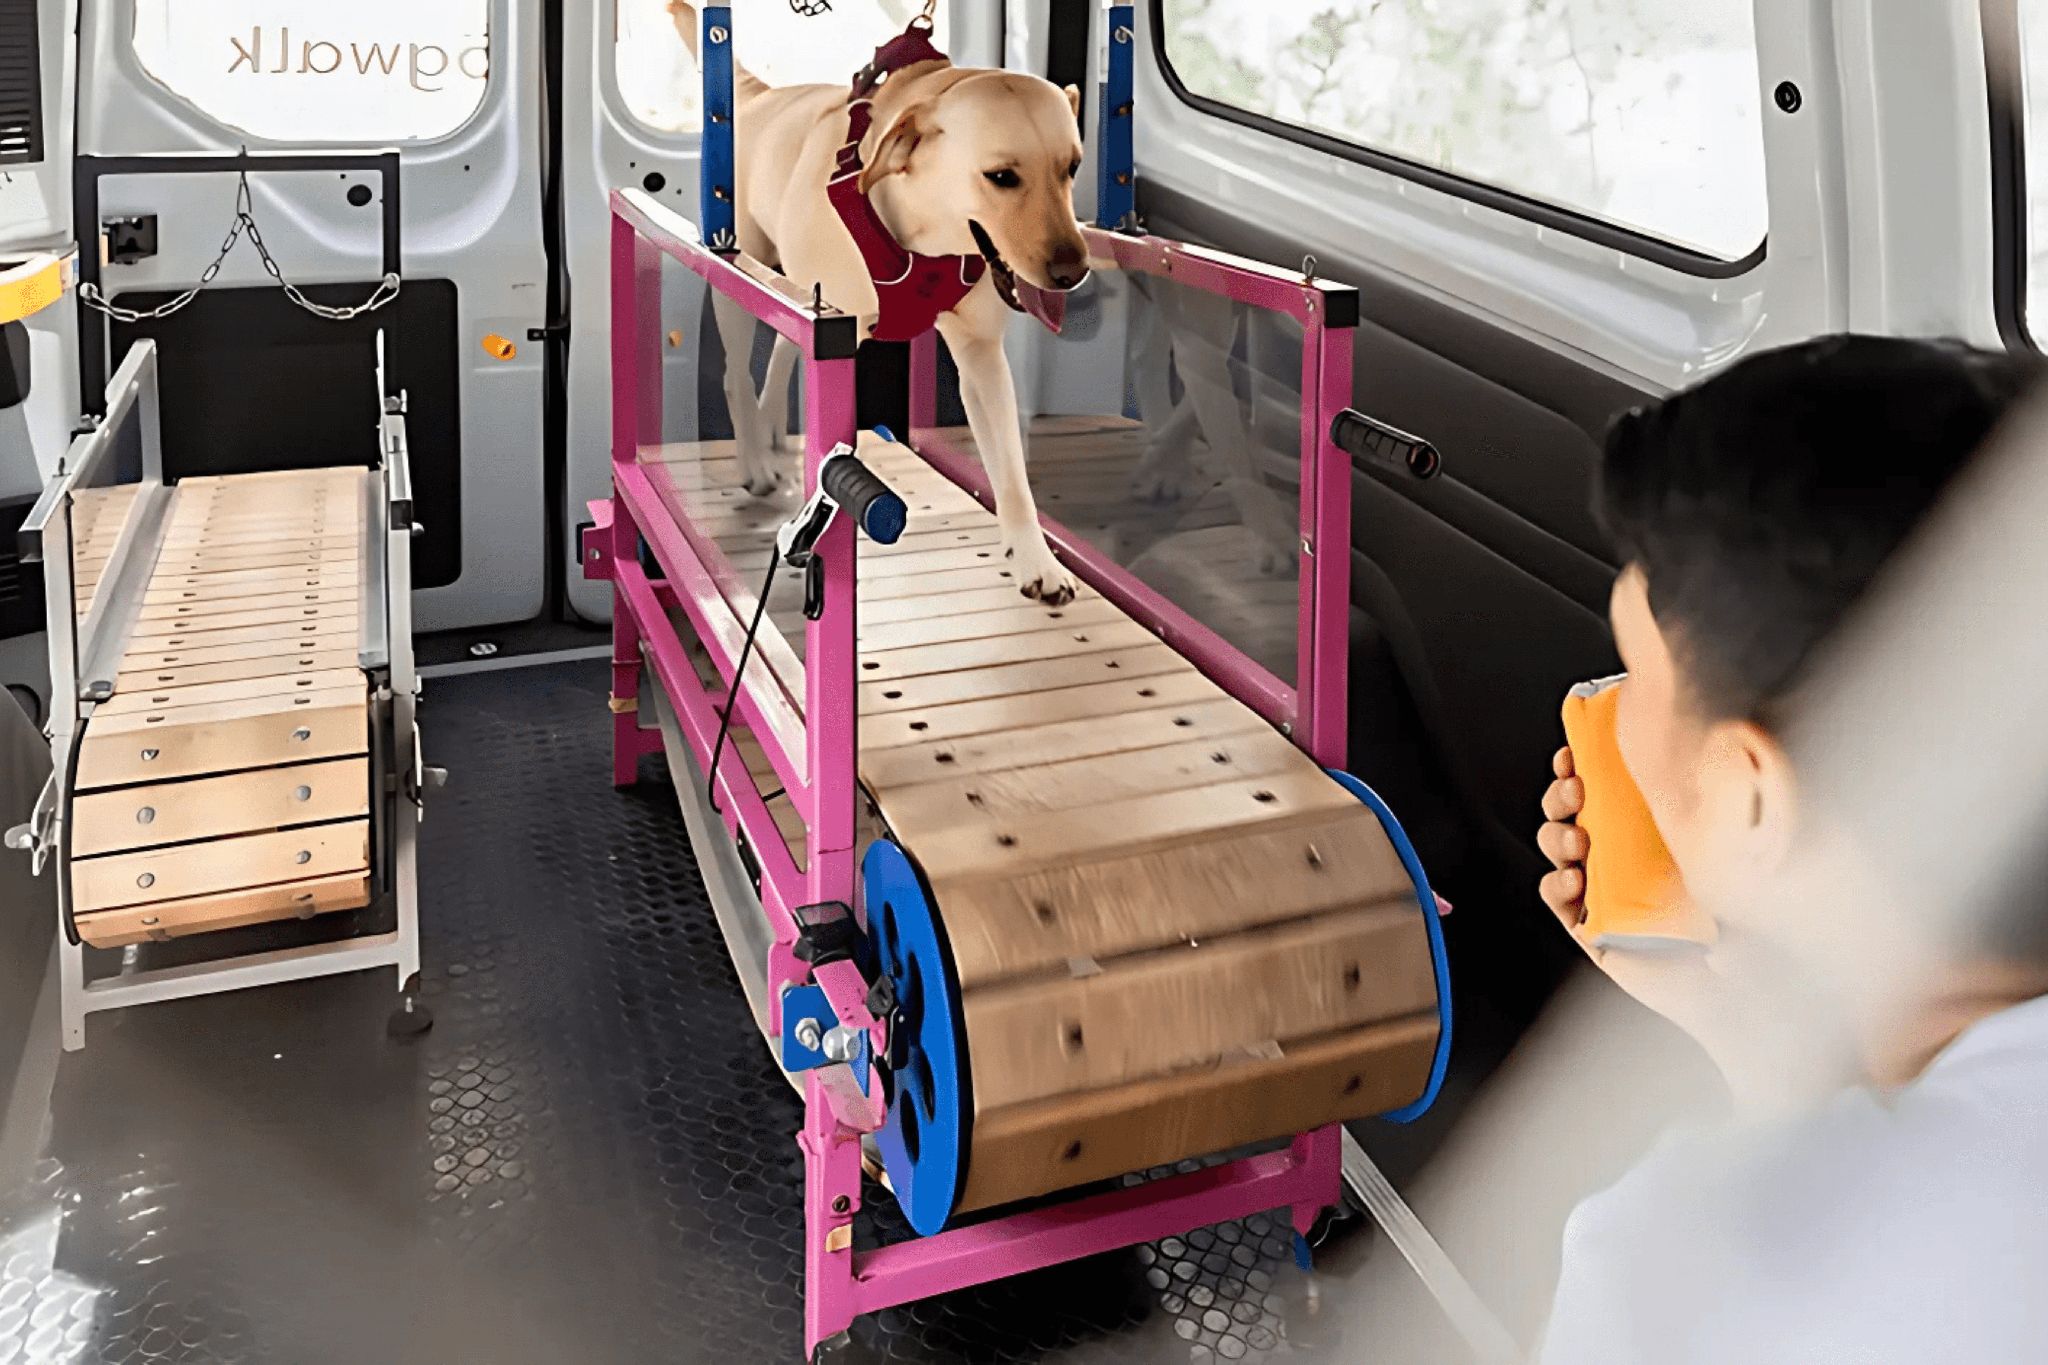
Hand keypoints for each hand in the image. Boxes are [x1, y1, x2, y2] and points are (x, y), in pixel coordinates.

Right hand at [1535, 746, 1848, 1113]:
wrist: (1745, 993)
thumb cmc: (1755, 923)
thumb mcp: (1741, 853)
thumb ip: (1732, 808)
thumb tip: (1731, 746)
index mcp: (1653, 833)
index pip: (1609, 791)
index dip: (1585, 767)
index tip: (1576, 752)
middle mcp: (1626, 859)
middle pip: (1572, 813)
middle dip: (1561, 794)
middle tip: (1573, 788)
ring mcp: (1605, 894)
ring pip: (1557, 849)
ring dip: (1554, 834)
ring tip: (1576, 838)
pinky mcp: (1594, 931)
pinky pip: (1556, 899)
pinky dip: (1555, 884)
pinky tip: (1573, 879)